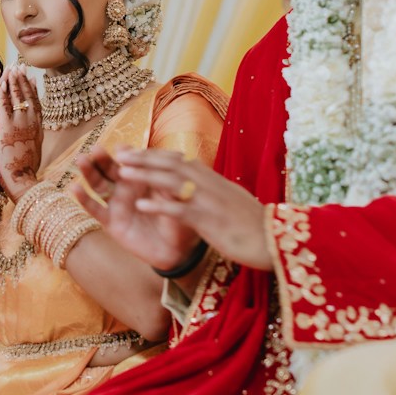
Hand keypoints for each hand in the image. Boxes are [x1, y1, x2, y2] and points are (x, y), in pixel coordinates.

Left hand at [0, 71, 41, 199]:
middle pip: (28, 97)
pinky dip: (2, 95)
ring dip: (13, 82)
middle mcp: (32, 124)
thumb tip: (36, 136)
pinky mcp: (7, 128)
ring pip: (17, 99)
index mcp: (39, 130)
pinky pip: (4, 107)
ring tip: (11, 69)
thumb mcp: (36, 152)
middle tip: (21, 66)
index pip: (37, 105)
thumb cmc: (29, 172)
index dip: (34, 91)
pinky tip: (0, 84)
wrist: (24, 181)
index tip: (33, 79)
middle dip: (23, 81)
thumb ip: (36, 140)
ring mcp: (20, 125)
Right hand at [71, 148, 201, 272]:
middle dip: (102, 158)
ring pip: (99, 184)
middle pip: (110, 168)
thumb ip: (166, 181)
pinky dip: (84, 199)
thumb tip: (163, 163)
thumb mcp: (175, 197)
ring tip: (82, 160)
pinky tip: (75, 188)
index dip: (125, 154)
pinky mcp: (111, 222)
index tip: (121, 148)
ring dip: (89, 171)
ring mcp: (116, 203)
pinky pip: (95, 209)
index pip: (130, 161)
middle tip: (95, 149)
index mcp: (142, 177)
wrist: (177, 249)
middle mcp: (125, 187)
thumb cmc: (178, 219)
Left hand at [113, 149, 271, 270]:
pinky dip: (161, 206)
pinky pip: (181, 211)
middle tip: (118, 153)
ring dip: (146, 174)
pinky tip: (141, 205)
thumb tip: (199, 181)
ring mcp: (210, 201)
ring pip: (173, 181)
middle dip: (143, 158)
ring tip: (121, 172)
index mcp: (214, 180)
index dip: (154, 155)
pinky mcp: (211, 220)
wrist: (277, 242)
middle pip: (171, 164)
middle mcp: (210, 185)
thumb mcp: (231, 201)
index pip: (179, 161)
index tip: (133, 151)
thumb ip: (213, 190)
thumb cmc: (255, 226)